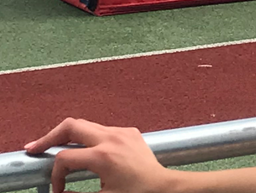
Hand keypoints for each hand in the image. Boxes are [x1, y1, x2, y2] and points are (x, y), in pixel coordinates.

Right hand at [24, 118, 175, 192]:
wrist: (164, 187)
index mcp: (104, 156)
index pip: (65, 159)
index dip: (56, 175)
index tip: (59, 189)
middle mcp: (112, 138)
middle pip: (71, 126)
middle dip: (50, 137)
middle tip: (35, 148)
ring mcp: (122, 132)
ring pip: (85, 125)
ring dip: (68, 136)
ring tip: (53, 146)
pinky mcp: (130, 132)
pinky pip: (102, 130)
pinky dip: (88, 138)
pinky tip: (83, 150)